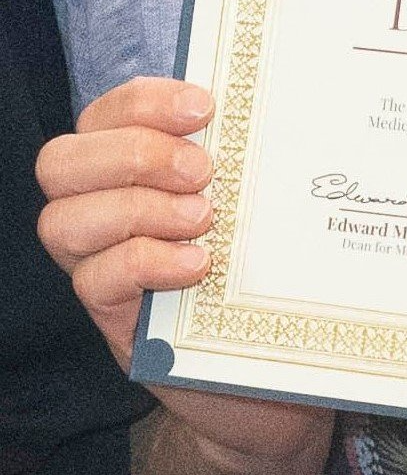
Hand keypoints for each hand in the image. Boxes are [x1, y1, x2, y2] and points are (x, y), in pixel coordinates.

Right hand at [37, 75, 331, 471]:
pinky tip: (198, 264)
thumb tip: (276, 98)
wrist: (273, 376)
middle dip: (133, 153)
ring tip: (204, 218)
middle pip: (60, 163)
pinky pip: (94, 282)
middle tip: (203, 172)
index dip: (144, 102)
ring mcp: (99, 267)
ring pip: (62, 222)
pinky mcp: (113, 321)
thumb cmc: (264, 269)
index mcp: (131, 166)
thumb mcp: (254, 202)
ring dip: (137, 208)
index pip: (104, 114)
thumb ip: (244, 156)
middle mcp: (100, 211)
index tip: (206, 108)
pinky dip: (147, 262)